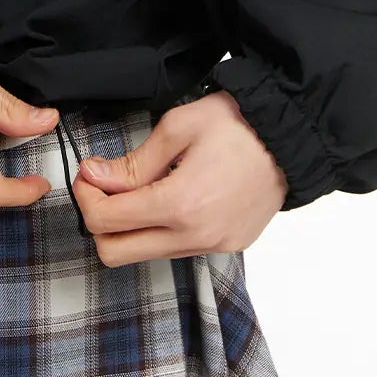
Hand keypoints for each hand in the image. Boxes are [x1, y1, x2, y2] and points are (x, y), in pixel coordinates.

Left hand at [68, 91, 287, 262]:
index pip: (106, 220)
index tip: (86, 173)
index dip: (85, 195)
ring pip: (146, 253)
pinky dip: (161, 229)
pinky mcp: (227, 246)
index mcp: (179, 205)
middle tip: (102, 186)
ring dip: (129, 227)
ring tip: (138, 187)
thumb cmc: (237, 124)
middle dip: (98, 220)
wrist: (291, 138)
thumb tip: (94, 176)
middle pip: (116, 252)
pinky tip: (169, 197)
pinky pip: (177, 249)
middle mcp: (195, 237)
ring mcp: (213, 246)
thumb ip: (133, 162)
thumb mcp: (178, 127)